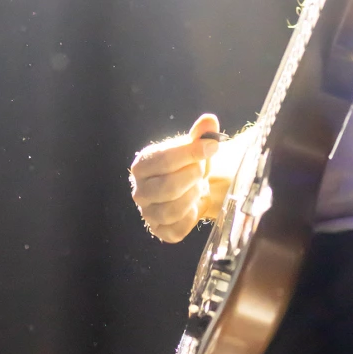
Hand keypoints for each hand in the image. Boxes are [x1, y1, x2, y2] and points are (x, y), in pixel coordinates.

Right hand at [129, 113, 225, 242]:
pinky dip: (193, 216)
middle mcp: (140, 191)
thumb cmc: (190, 164)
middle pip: (167, 187)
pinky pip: (177, 230)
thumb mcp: (195, 145)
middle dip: (193, 177)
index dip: (191, 152)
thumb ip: (201, 133)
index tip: (213, 146)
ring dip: (193, 196)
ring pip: (172, 210)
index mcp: (143, 165)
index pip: (164, 159)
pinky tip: (196, 204)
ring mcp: (148, 213)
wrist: (192, 187)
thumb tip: (209, 121)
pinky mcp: (160, 231)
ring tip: (199, 186)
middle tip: (203, 170)